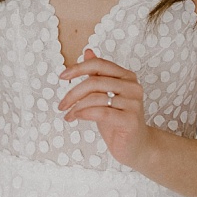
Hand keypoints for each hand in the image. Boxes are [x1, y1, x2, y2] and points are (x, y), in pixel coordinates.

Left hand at [58, 48, 148, 165]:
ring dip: (76, 107)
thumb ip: (98, 74)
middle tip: (61, 104)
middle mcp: (132, 87)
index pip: (99, 64)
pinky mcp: (130, 120)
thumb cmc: (117, 119)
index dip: (78, 68)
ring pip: (96, 98)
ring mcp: (133, 103)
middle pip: (95, 82)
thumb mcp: (105, 94)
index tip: (62, 76)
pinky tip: (76, 117)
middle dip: (73, 93)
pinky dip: (84, 114)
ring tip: (69, 114)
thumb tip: (88, 51)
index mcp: (127, 76)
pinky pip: (101, 112)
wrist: (135, 145)